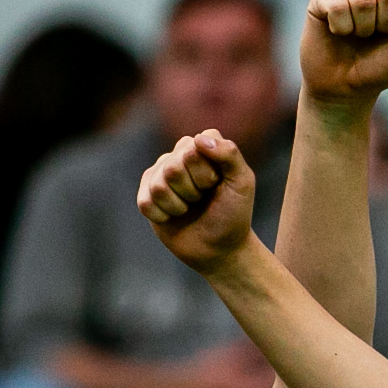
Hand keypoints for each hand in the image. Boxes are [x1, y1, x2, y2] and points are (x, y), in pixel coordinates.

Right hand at [138, 129, 257, 272]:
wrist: (220, 248)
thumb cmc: (233, 213)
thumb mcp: (242, 182)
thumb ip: (229, 155)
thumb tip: (199, 139)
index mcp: (202, 146)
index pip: (193, 148)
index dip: (206, 173)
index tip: (217, 184)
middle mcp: (179, 154)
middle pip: (173, 168)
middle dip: (192, 191)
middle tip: (202, 199)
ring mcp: (160, 173)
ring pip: (159, 186)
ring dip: (178, 206)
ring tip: (189, 208)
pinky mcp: (146, 194)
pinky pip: (146, 202)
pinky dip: (164, 216)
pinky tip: (174, 217)